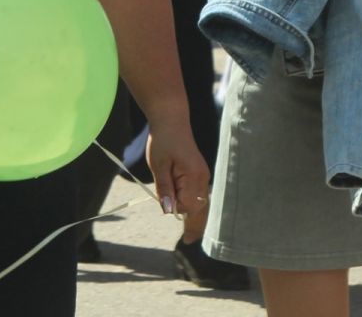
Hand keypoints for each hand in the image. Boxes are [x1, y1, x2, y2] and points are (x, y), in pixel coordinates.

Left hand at [144, 119, 212, 241]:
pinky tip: (190, 214)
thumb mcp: (159, 165)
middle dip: (196, 225)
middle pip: (200, 207)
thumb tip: (168, 211)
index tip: (181, 233)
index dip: (180, 215)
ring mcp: (203, 175)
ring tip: (191, 234)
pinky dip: (195, 205)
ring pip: (202, 202)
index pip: (189, 206)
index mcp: (194, 176)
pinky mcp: (199, 173)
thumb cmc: (163, 141)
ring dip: (196, 216)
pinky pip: (199, 194)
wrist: (171, 120)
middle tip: (188, 242)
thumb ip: (164, 189)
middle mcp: (203, 178)